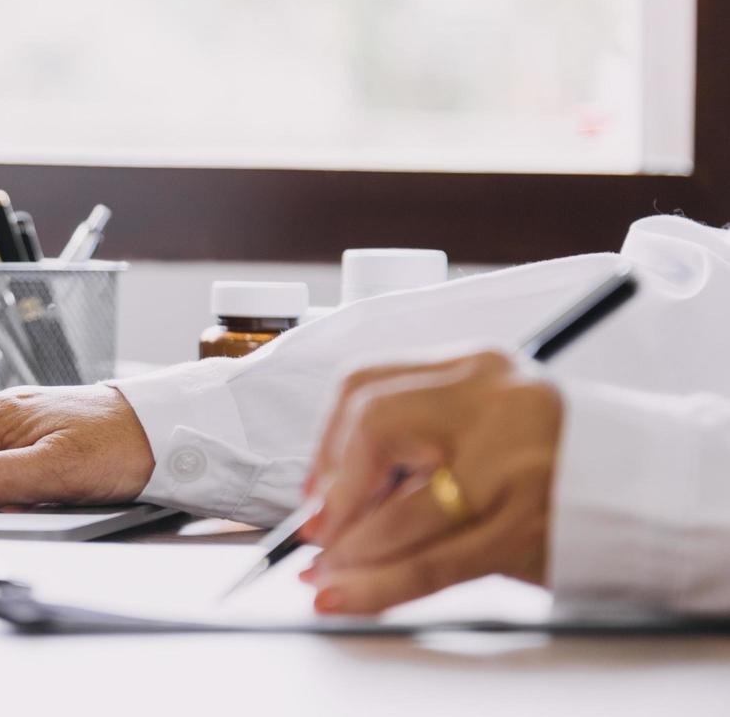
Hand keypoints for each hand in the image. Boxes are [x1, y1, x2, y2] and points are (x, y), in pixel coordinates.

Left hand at [299, 350, 562, 614]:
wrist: (646, 488)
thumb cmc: (549, 456)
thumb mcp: (482, 421)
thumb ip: (415, 440)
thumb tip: (329, 496)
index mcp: (474, 367)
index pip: (367, 384)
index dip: (328, 442)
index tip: (317, 486)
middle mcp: (492, 404)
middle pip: (373, 428)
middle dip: (334, 489)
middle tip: (318, 530)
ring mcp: (510, 466)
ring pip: (398, 511)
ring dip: (349, 551)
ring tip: (327, 572)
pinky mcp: (522, 529)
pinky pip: (431, 564)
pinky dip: (377, 586)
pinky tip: (347, 595)